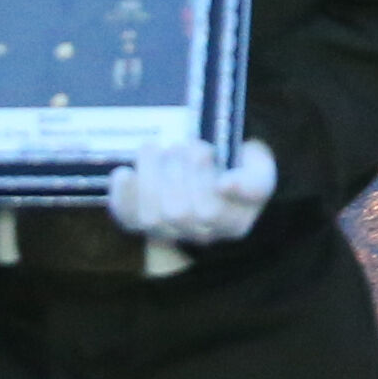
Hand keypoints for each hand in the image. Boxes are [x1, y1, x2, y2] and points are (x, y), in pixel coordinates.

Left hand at [107, 138, 279, 245]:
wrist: (201, 173)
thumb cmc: (231, 164)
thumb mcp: (255, 164)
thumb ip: (252, 176)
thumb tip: (227, 184)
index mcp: (239, 218)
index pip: (231, 210)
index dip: (230, 197)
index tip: (225, 180)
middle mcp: (207, 233)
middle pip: (190, 213)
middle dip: (182, 173)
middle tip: (181, 145)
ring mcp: (172, 233)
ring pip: (156, 216)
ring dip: (151, 175)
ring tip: (153, 147)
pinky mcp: (143, 225)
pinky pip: (128, 217)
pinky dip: (122, 194)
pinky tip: (124, 172)